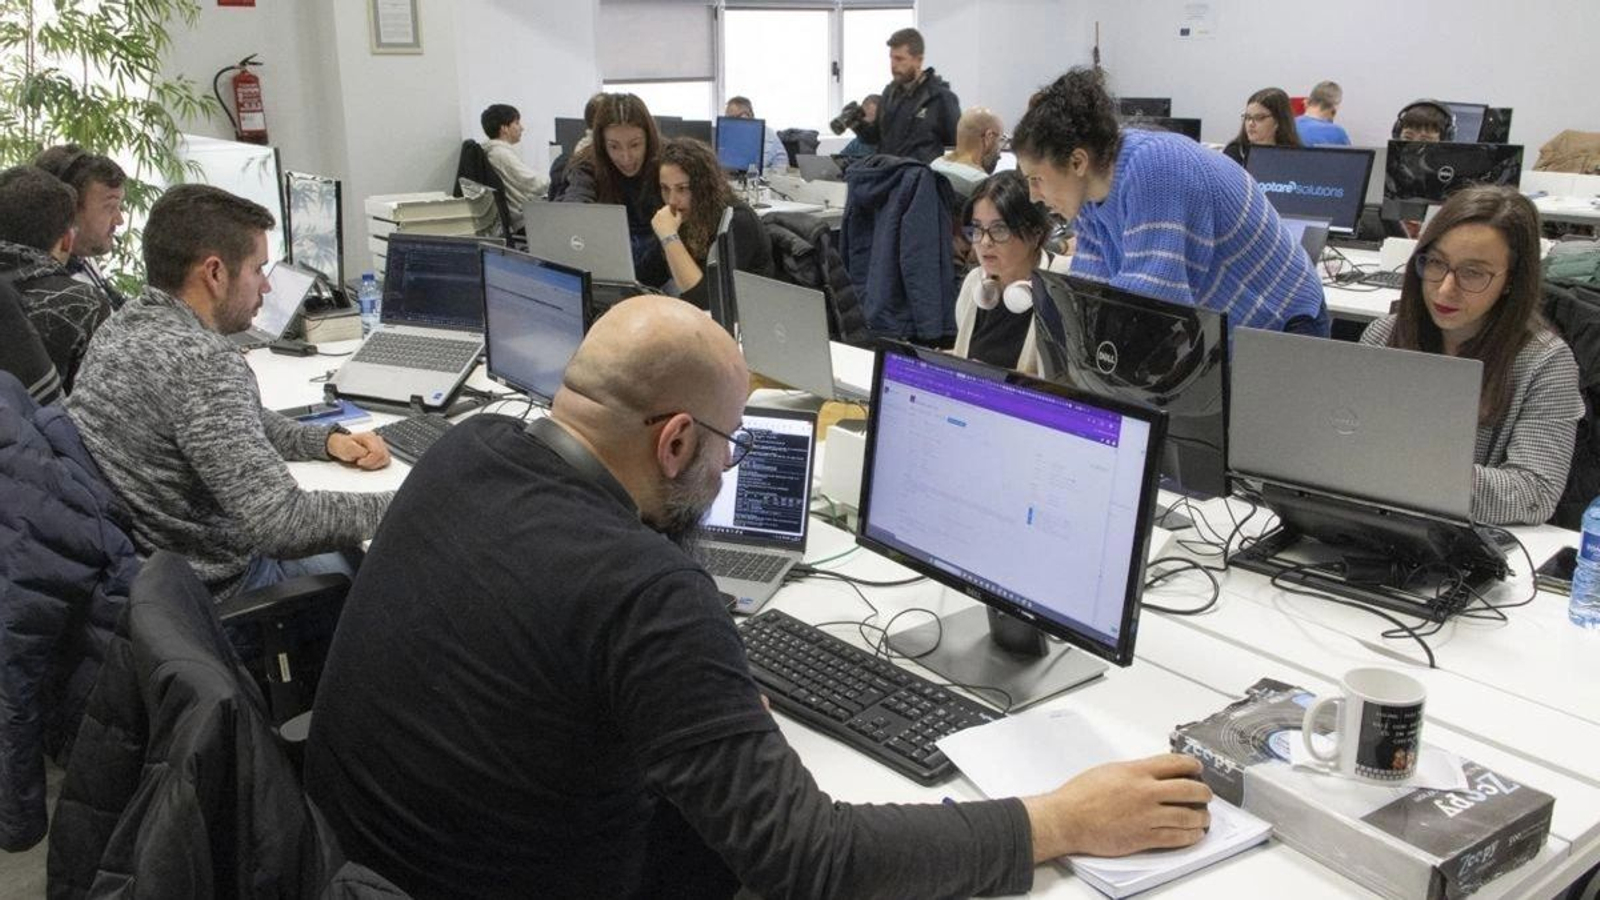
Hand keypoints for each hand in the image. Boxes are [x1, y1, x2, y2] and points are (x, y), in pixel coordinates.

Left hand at [327, 430, 390, 469]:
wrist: (342, 444)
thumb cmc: (344, 445)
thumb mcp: (346, 448)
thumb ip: (357, 450)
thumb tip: (366, 454)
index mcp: (369, 437)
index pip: (378, 452)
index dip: (369, 460)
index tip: (359, 461)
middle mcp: (377, 439)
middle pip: (383, 455)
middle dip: (372, 463)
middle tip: (362, 462)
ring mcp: (380, 444)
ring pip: (386, 458)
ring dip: (375, 464)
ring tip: (365, 462)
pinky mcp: (382, 450)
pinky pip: (385, 460)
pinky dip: (378, 464)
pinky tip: (369, 463)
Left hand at [652, 204, 682, 240]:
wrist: (667, 235)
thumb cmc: (674, 227)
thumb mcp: (679, 219)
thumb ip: (678, 212)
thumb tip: (677, 210)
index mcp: (666, 209)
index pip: (668, 207)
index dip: (670, 210)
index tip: (672, 214)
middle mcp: (659, 211)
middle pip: (662, 210)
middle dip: (665, 213)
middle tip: (668, 219)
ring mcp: (655, 216)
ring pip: (658, 215)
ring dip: (661, 217)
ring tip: (665, 223)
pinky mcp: (652, 221)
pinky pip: (655, 220)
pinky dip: (658, 222)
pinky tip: (661, 225)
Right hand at [1023, 753, 1210, 860]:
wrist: (1067, 818)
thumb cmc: (1081, 794)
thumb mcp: (1110, 771)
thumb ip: (1135, 772)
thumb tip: (1153, 774)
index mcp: (1136, 771)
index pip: (1176, 763)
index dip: (1193, 765)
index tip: (1198, 769)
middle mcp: (1145, 792)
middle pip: (1189, 790)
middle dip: (1204, 792)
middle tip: (1207, 795)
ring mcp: (1146, 816)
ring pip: (1188, 816)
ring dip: (1202, 817)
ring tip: (1204, 818)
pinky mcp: (1143, 837)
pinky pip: (1176, 837)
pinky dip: (1190, 836)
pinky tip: (1194, 834)